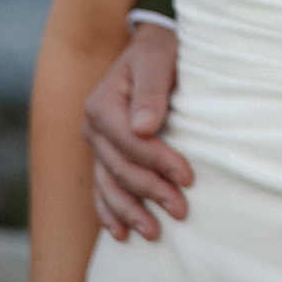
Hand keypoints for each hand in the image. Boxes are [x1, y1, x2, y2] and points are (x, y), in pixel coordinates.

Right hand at [81, 24, 192, 240]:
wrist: (152, 48)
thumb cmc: (160, 51)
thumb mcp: (159, 59)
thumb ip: (152, 91)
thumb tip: (144, 128)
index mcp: (102, 104)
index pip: (130, 143)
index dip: (159, 162)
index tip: (188, 177)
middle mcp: (92, 127)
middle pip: (121, 168)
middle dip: (151, 190)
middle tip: (182, 209)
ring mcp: (95, 144)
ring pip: (108, 186)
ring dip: (130, 212)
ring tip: (154, 233)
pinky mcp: (103, 154)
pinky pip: (101, 188)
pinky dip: (109, 212)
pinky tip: (121, 234)